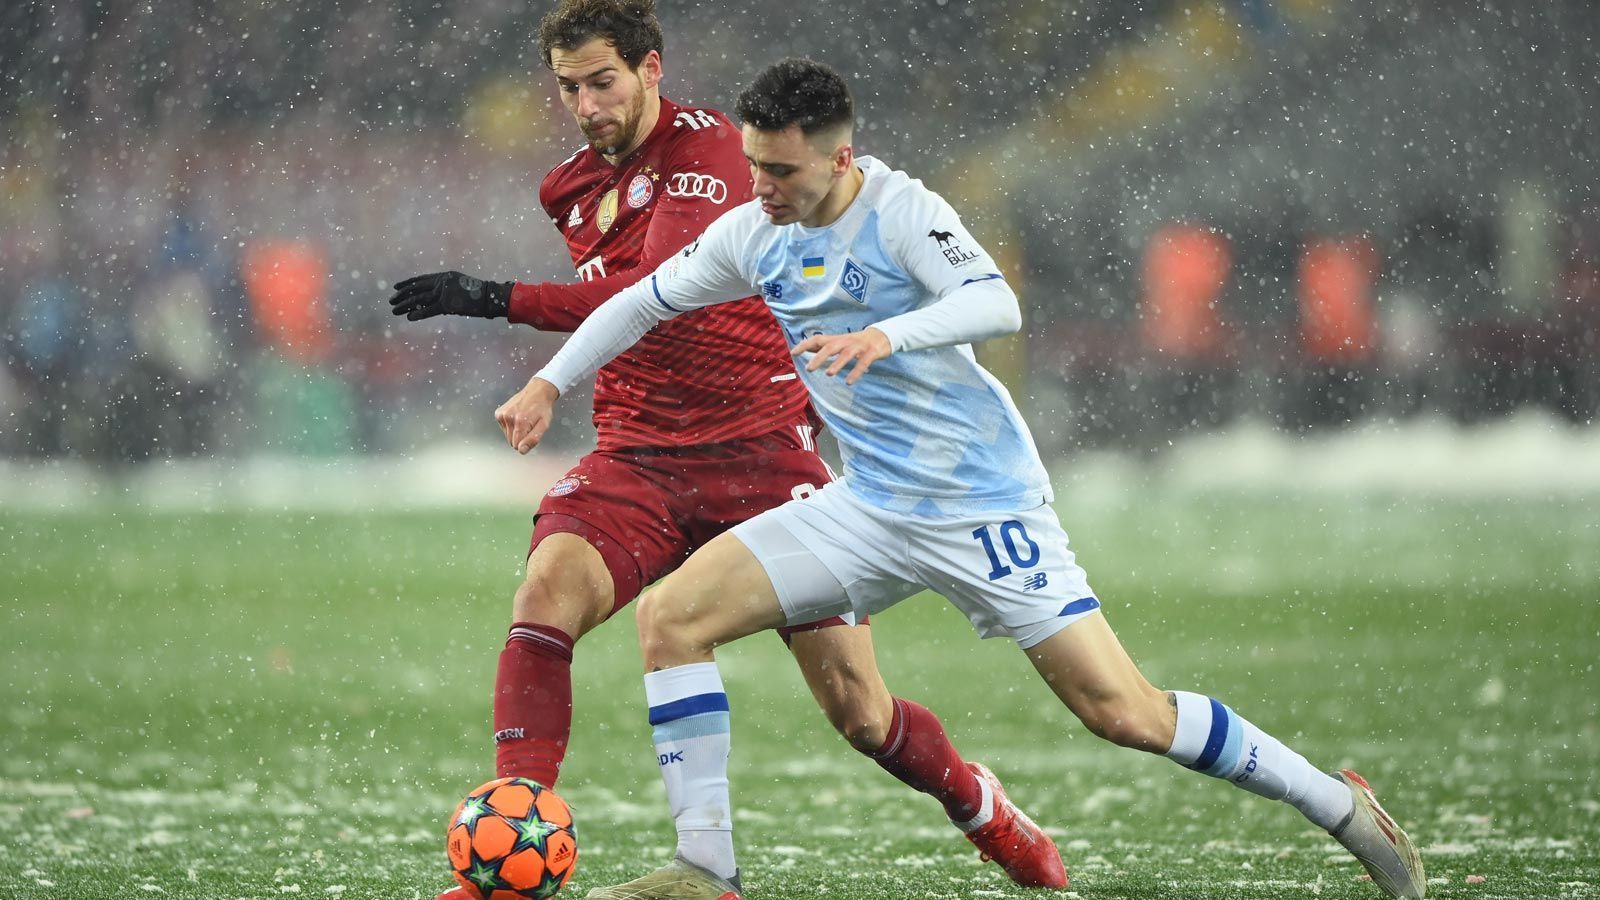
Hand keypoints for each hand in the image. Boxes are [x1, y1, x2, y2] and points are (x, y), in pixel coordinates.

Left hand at [388, 271, 510, 320]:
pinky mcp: (448, 304)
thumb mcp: (460, 287)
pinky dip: (418, 313)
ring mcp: (444, 293)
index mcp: (444, 276)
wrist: (490, 297)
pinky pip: (429, 310)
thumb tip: (435, 299)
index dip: (407, 284)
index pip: (420, 280)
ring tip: (394, 310)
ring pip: (419, 299)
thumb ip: (446, 290)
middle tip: (391, 301)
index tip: (395, 287)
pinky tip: (409, 317)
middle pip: (416, 289)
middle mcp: (442, 282)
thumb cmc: (477, 294)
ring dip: (405, 305)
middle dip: (402, 295)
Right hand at [494, 378, 558, 453]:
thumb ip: (533, 439)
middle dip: (521, 437)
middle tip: (529, 425)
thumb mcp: (544, 425)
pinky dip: (510, 425)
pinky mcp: (498, 413)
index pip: (517, 446)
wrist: (537, 391)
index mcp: (520, 422)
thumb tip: (521, 451)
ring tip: (524, 419)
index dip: (526, 442)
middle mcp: (508, 418)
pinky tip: (517, 416)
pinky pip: (503, 428)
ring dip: (515, 431)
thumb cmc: (543, 409)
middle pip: (511, 442)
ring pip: (507, 436)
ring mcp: (502, 415)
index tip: (532, 432)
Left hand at [791, 327, 892, 384]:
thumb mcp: (841, 342)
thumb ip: (826, 346)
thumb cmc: (857, 342)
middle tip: (809, 369)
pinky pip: (863, 362)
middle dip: (819, 357)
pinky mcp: (871, 353)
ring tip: (829, 374)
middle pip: (831, 347)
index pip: (818, 339)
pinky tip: (849, 382)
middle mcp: (846, 341)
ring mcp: (859, 347)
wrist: (882, 336)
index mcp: (837, 339)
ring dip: (837, 364)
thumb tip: (807, 350)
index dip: (805, 345)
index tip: (794, 353)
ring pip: (846, 354)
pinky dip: (856, 372)